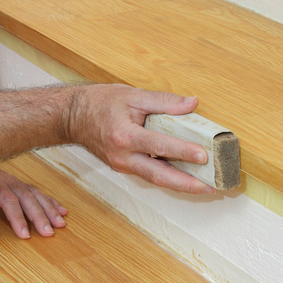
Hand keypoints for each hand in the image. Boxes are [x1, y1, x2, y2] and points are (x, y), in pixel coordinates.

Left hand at [0, 166, 67, 238]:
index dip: (17, 216)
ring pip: (34, 193)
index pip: (6, 198)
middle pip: (26, 196)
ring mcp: (11, 179)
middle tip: (49, 232)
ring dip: (49, 208)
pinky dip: (49, 201)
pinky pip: (35, 191)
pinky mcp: (14, 183)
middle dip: (39, 214)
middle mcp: (3, 177)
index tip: (24, 235)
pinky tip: (61, 211)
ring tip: (61, 224)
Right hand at [70, 85, 215, 193]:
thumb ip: (164, 101)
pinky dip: (168, 176)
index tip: (203, 156)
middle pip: (158, 176)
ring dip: (180, 184)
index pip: (159, 146)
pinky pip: (149, 174)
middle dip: (186, 184)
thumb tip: (192, 104)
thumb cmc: (100, 103)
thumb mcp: (133, 95)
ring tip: (204, 186)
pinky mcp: (123, 167)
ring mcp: (122, 165)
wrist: (72, 117)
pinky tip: (185, 176)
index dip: (182, 151)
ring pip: (155, 179)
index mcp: (124, 136)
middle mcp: (122, 156)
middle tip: (209, 187)